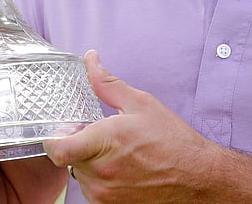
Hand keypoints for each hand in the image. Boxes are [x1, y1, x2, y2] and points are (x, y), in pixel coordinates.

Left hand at [44, 51, 219, 202]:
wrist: (197, 177)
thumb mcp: (141, 104)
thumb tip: (91, 61)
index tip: (62, 131)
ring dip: (92, 163)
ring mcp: (105, 194)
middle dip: (82, 146)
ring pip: (82, 175)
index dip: (54, 139)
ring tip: (120, 154)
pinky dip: (103, 178)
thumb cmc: (173, 141)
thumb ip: (107, 84)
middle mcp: (101, 173)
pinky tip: (125, 168)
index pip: (57, 149)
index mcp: (104, 143)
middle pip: (70, 158)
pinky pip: (95, 190)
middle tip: (103, 137)